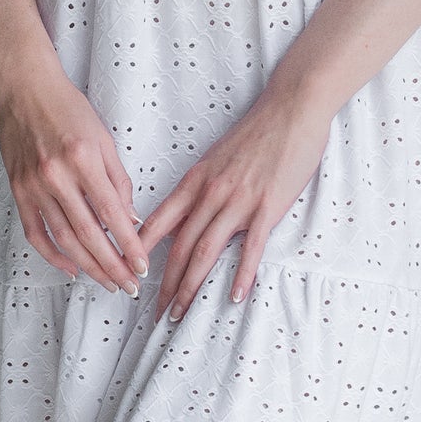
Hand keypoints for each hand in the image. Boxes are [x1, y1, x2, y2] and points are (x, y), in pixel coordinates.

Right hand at [0, 51, 146, 293]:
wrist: (23, 90)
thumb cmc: (67, 109)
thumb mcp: (104, 138)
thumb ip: (118, 180)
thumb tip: (130, 219)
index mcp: (84, 159)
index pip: (112, 214)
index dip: (129, 245)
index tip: (142, 266)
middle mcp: (57, 176)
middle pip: (89, 234)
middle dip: (112, 266)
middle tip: (128, 286)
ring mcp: (34, 186)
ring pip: (64, 239)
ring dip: (88, 267)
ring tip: (107, 283)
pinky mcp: (19, 191)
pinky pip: (36, 233)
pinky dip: (53, 255)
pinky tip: (72, 269)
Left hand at [138, 80, 333, 319]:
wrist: (290, 108)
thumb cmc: (256, 131)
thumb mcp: (216, 158)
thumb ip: (200, 187)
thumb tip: (185, 214)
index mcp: (194, 181)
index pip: (158, 223)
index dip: (140, 253)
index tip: (129, 275)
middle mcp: (209, 194)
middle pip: (179, 247)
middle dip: (164, 284)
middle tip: (155, 312)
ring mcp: (238, 201)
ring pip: (205, 252)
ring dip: (190, 287)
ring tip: (181, 313)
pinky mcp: (267, 206)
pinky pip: (249, 248)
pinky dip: (241, 275)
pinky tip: (234, 297)